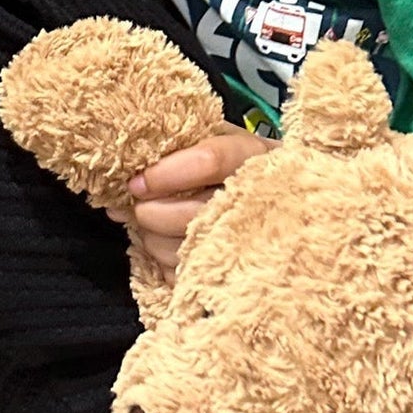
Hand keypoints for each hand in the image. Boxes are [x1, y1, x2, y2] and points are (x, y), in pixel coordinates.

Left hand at [105, 128, 273, 273]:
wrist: (284, 195)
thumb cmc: (236, 163)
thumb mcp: (217, 138)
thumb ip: (176, 150)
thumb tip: (128, 185)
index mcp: (250, 155)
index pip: (207, 161)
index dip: (164, 174)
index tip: (138, 182)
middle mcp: (254, 198)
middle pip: (187, 214)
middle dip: (150, 212)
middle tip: (142, 205)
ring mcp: (248, 239)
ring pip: (179, 248)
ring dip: (154, 238)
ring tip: (159, 224)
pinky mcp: (235, 273)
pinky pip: (182, 274)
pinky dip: (167, 263)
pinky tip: (175, 244)